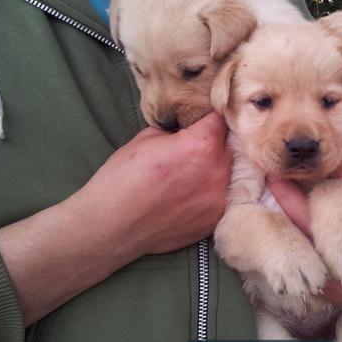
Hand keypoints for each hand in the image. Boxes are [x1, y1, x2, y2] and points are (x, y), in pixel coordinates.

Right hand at [69, 111, 231, 255]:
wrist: (112, 226)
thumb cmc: (123, 179)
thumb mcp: (147, 138)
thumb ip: (176, 130)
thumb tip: (187, 128)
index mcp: (202, 144)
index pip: (220, 118)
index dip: (209, 115)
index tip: (202, 117)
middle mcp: (218, 170)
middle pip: (230, 145)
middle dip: (216, 141)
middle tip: (196, 145)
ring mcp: (220, 198)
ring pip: (229, 171)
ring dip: (216, 167)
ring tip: (193, 171)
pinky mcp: (215, 218)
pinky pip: (222, 195)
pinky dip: (211, 191)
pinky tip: (191, 192)